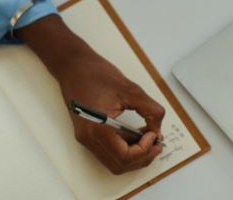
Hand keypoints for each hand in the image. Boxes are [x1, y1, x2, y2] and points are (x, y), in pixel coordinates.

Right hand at [17, 15, 165, 173]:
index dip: (144, 150)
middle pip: (119, 165)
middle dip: (142, 157)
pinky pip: (108, 151)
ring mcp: (86, 138)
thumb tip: (158, 130)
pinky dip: (124, 148)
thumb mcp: (131, 90)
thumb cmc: (96, 74)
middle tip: (156, 143)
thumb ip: (150, 111)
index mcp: (97, 129)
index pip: (125, 156)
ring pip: (113, 161)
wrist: (73, 66)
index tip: (154, 135)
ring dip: (133, 155)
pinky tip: (135, 134)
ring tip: (147, 138)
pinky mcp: (87, 134)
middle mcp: (88, 138)